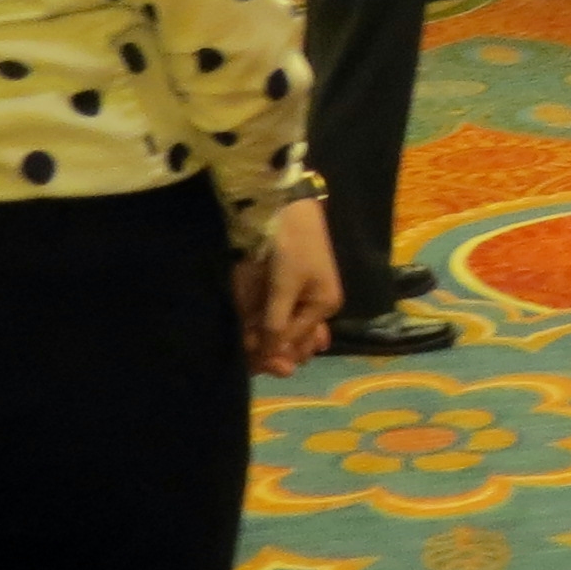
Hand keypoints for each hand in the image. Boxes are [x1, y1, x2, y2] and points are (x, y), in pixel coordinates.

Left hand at [237, 200, 343, 374]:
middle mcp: (313, 304)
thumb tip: (270, 357)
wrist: (286, 204)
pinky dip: (261, 321)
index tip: (252, 365)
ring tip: (247, 350)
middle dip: (271, 350)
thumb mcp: (285, 287)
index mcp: (323, 305)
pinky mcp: (282, 285)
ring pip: (280, 327)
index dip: (273, 355)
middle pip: (292, 337)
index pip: (295, 341)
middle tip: (251, 362)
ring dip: (263, 338)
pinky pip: (273, 312)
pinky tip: (248, 330)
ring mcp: (297, 294)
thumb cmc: (293, 246)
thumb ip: (276, 323)